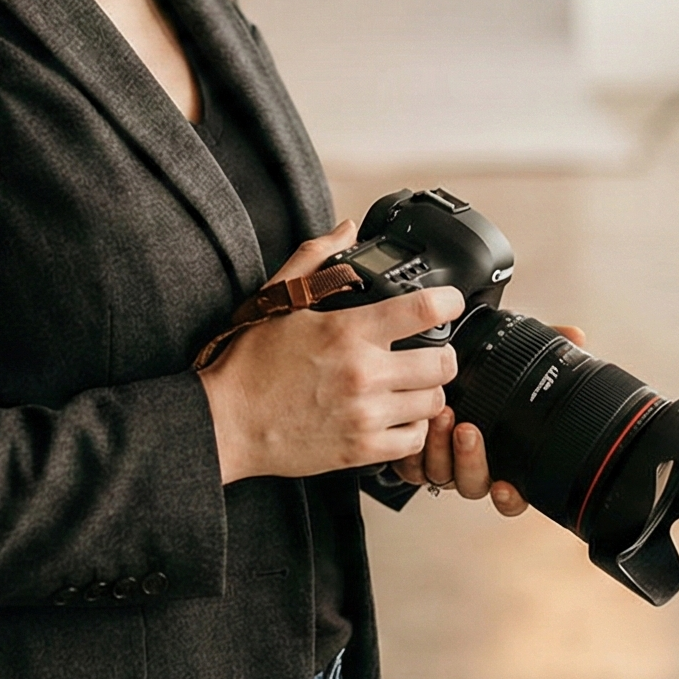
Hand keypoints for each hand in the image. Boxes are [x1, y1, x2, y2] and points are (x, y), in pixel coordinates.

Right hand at [198, 221, 465, 484]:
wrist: (227, 421)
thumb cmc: (250, 362)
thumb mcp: (279, 298)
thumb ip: (316, 257)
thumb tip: (347, 229)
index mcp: (347, 331)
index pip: (422, 310)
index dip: (448, 301)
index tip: (450, 301)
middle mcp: (363, 373)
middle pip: (443, 363)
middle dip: (442, 352)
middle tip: (430, 349)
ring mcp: (366, 415)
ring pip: (434, 402)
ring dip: (427, 390)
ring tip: (410, 383)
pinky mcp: (362, 449)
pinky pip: (415, 440)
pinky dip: (413, 427)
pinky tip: (396, 415)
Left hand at [390, 324, 586, 515]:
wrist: (427, 360)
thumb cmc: (473, 368)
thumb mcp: (510, 356)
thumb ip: (544, 347)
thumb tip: (576, 336)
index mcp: (499, 455)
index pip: (512, 492)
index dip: (511, 497)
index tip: (506, 487)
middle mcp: (470, 463)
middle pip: (474, 484)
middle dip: (470, 460)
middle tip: (468, 430)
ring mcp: (440, 461)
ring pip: (441, 474)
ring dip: (442, 449)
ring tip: (443, 415)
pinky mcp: (410, 454)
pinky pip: (411, 467)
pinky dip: (413, 452)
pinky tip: (419, 427)